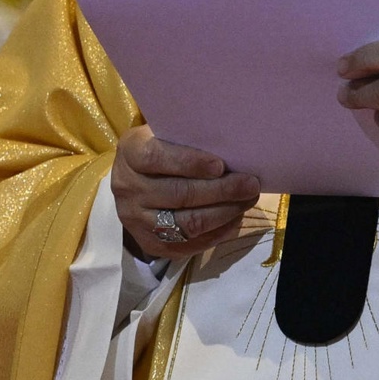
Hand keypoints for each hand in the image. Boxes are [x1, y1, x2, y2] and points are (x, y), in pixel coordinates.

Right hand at [112, 125, 261, 260]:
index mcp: (130, 154)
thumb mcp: (163, 135)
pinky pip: (191, 243)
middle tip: (250, 184)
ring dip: (225, 213)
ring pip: (188, 223)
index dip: (189, 162)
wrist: (132, 185)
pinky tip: (234, 218)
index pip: (156, 158)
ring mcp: (137, 221)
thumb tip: (230, 149)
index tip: (220, 165)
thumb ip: (187, 139)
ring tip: (247, 200)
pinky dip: (218, 231)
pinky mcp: (152, 244)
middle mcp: (128, 189)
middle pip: (179, 194)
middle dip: (221, 190)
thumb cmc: (158, 150)